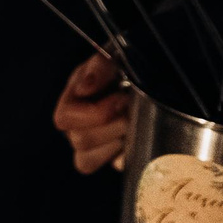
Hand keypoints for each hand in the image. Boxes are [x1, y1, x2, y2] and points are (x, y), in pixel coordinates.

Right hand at [55, 53, 132, 173]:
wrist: (158, 76)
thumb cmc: (133, 63)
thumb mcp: (117, 54)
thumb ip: (101, 66)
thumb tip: (86, 87)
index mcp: (73, 98)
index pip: (64, 118)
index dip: (94, 113)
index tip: (122, 98)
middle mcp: (76, 125)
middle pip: (79, 141)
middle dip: (113, 125)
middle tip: (133, 108)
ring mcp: (92, 146)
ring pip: (86, 161)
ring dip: (116, 140)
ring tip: (133, 122)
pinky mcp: (111, 159)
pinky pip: (112, 167)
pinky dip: (127, 154)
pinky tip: (138, 137)